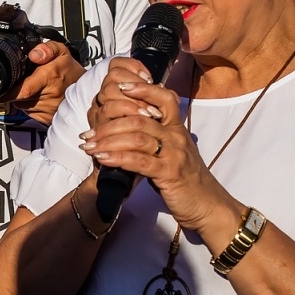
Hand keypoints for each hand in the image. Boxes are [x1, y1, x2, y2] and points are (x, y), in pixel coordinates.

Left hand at [10, 38, 85, 125]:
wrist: (86, 89)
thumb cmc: (71, 71)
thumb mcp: (61, 51)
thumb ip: (47, 48)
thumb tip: (34, 53)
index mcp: (50, 77)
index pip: (23, 90)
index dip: (7, 93)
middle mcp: (49, 95)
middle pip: (19, 97)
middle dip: (14, 91)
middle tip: (21, 82)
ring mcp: (49, 109)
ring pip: (22, 105)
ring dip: (22, 98)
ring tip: (33, 88)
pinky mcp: (48, 119)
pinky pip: (29, 112)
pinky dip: (29, 105)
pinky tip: (38, 97)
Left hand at [80, 69, 228, 233]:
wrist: (208, 206)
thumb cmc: (187, 181)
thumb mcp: (174, 154)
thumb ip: (157, 140)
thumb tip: (129, 130)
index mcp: (178, 128)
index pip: (164, 97)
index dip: (141, 89)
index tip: (117, 89)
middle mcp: (177, 136)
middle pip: (139, 118)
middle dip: (108, 124)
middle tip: (87, 135)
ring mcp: (174, 153)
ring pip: (137, 137)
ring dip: (108, 141)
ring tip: (89, 147)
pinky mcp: (169, 173)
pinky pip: (139, 161)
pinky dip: (118, 157)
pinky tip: (103, 159)